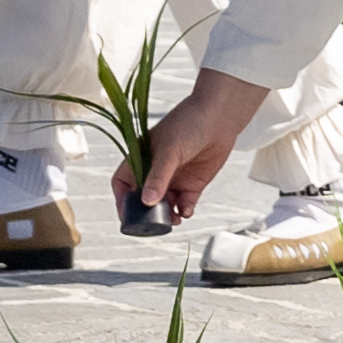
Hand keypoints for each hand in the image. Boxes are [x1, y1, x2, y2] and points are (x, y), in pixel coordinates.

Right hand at [127, 67, 269, 226]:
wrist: (220, 118)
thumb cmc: (189, 123)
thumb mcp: (170, 150)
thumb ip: (158, 177)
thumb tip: (146, 201)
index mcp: (141, 157)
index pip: (123, 182)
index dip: (122, 199)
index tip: (127, 215)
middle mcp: (156, 170)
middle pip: (143, 199)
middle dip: (146, 213)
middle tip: (152, 224)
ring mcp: (174, 178)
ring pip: (164, 205)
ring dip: (166, 216)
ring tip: (172, 220)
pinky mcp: (192, 185)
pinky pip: (183, 204)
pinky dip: (183, 211)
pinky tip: (185, 210)